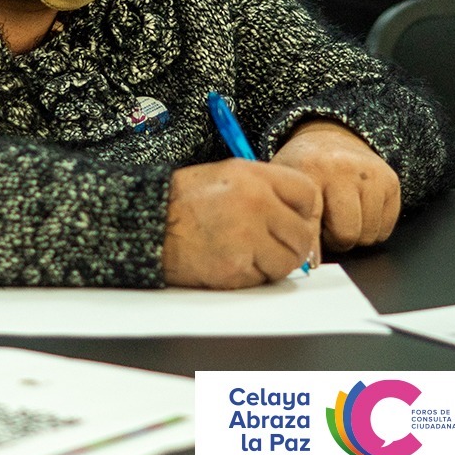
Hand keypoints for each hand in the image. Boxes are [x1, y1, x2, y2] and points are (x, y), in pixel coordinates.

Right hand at [162, 160, 320, 288]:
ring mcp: (247, 236)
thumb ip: (264, 190)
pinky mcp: (237, 266)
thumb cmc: (182, 201)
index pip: (307, 194)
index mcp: (253, 176)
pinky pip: (263, 278)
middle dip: (290, 245)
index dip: (303, 211)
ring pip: (287, 261)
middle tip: (270, 246)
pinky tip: (230, 261)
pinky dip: (251, 276)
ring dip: (273, 264)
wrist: (147, 223)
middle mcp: (255, 203)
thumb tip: (295, 215)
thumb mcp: (226, 176)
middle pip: (302, 234)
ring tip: (247, 254)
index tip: (293, 220)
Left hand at [272, 121, 399, 251]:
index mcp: (310, 169)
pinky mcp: (392, 182)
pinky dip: (372, 228)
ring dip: (355, 235)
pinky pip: (386, 230)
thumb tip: (307, 262)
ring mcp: (371, 174)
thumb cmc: (305, 165)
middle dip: (335, 239)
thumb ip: (291, 215)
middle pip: (347, 234)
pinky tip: (358, 210)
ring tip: (340, 216)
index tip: (309, 259)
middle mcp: (343, 169)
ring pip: (369, 235)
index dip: (311, 245)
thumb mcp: (286, 183)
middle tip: (326, 226)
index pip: (312, 219)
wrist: (330, 136)